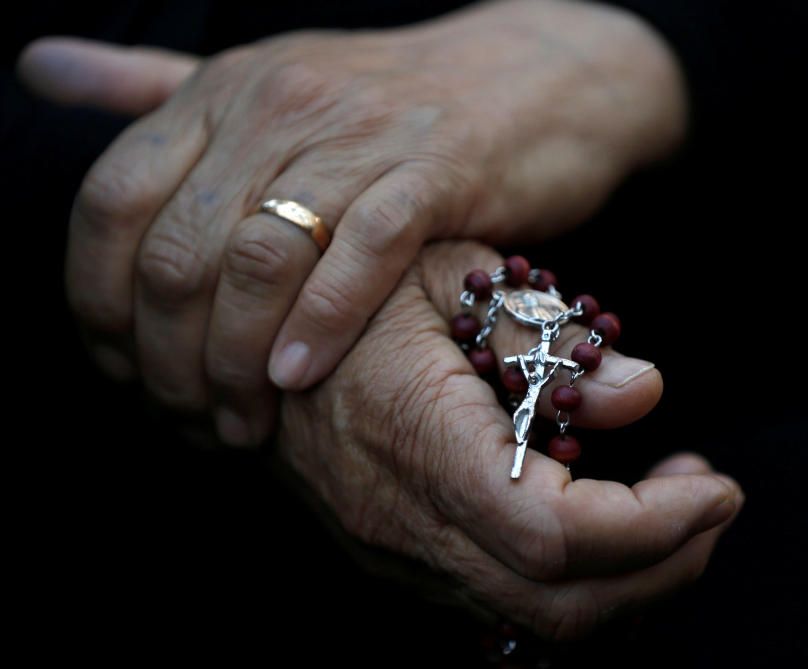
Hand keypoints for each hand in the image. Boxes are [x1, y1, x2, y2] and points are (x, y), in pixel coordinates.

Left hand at [18, 0, 686, 445]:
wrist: (531, 78)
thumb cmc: (393, 100)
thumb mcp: (264, 81)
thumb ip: (152, 84)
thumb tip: (36, 64)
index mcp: (223, 92)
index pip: (111, 201)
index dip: (97, 303)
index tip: (123, 370)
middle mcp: (278, 106)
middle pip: (178, 248)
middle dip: (168, 357)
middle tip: (189, 417)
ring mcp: (358, 135)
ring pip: (261, 258)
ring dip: (236, 359)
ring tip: (243, 421)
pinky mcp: (436, 170)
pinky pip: (361, 251)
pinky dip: (321, 322)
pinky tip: (296, 377)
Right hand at [274, 240, 741, 638]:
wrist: (253, 340)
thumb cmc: (354, 289)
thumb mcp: (448, 276)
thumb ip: (543, 335)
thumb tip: (645, 391)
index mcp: (421, 441)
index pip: (554, 534)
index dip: (654, 527)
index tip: (717, 484)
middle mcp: (406, 522)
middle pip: (559, 607)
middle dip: (663, 569)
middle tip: (711, 499)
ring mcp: (400, 554)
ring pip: (536, 625)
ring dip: (628, 582)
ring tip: (672, 504)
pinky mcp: (402, 559)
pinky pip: (504, 608)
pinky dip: (577, 585)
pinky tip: (602, 522)